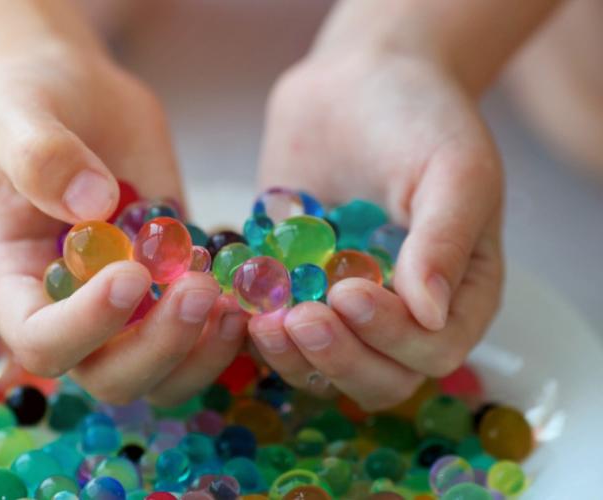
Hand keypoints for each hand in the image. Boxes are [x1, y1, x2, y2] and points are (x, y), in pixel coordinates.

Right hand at [0, 46, 246, 404]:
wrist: (79, 96)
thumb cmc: (33, 102)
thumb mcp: (22, 114)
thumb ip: (43, 158)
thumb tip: (93, 207)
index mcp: (14, 283)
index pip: (41, 341)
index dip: (87, 325)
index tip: (130, 273)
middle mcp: (70, 309)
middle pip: (111, 376)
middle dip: (159, 346)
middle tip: (199, 288)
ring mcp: (126, 306)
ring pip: (163, 374)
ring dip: (202, 352)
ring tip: (232, 302)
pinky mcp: (170, 285)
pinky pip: (201, 337)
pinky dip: (227, 330)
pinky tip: (247, 289)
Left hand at [251, 44, 503, 409]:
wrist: (358, 78)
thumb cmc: (420, 116)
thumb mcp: (453, 168)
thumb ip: (445, 241)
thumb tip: (429, 316)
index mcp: (457, 292)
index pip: (433, 349)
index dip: (392, 337)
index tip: (350, 293)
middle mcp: (402, 311)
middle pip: (379, 377)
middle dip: (339, 358)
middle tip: (299, 320)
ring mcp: (344, 304)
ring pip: (324, 367)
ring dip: (293, 356)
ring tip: (263, 322)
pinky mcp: (296, 286)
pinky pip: (278, 330)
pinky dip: (255, 330)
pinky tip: (235, 304)